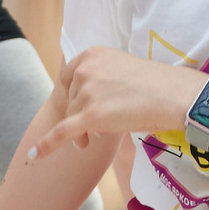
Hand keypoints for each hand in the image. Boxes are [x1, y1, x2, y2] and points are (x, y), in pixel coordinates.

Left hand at [32, 48, 199, 160]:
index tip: (79, 107)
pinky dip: (47, 145)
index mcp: (92, 54)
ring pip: (73, 117)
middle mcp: (85, 70)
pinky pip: (62, 132)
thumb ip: (101, 77)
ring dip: (82, 131)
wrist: (173, 96)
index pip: (70, 77)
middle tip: (95, 128)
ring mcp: (87, 92)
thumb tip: (89, 99)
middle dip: (80, 115)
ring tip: (97, 138)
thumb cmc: (156, 85)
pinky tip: (35, 155)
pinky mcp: (91, 115)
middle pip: (71, 99)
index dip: (74, 96)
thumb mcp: (122, 69)